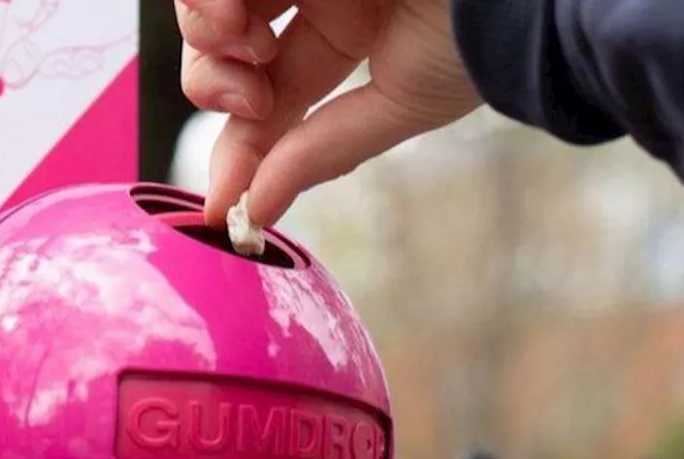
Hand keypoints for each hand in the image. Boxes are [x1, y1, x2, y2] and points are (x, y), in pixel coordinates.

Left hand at [177, 0, 481, 226]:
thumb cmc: (480, 37)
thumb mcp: (397, 105)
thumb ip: (321, 153)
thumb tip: (255, 212)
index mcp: (343, 32)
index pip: (265, 96)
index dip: (236, 148)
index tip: (221, 200)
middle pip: (220, 45)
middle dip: (212, 82)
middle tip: (251, 100)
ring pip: (207, 0)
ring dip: (203, 33)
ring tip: (247, 48)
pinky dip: (210, 2)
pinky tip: (239, 19)